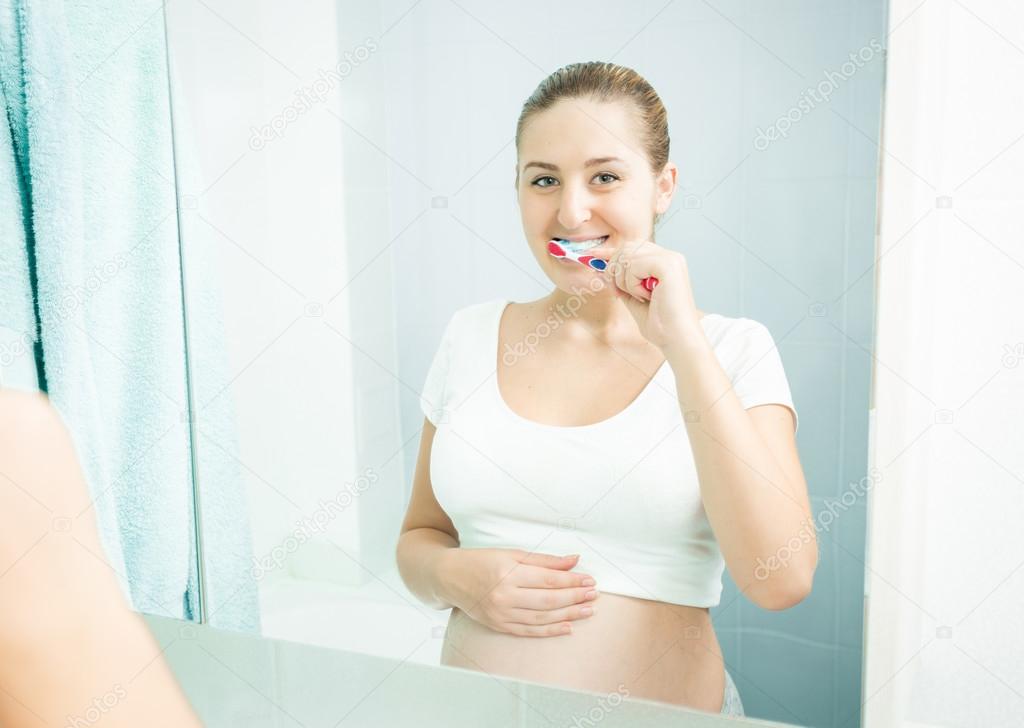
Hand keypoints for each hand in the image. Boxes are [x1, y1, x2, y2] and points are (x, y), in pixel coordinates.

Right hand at [443, 548, 599, 636]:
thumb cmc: (482, 561)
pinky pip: (529, 631)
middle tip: (594, 595)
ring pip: (542, 618)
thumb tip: (573, 560)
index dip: (572, 580)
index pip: (548, 580)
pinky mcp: (499, 626)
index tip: (589, 579)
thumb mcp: (512, 554)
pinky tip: (567, 627)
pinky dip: (550, 631)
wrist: (450, 578)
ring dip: (568, 615)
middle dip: (574, 598)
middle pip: (548, 600)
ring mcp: (501, 614)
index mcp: (508, 573)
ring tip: (588, 611)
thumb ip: (544, 560)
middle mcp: (504, 596)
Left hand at [586, 239, 702, 350]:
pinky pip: (633, 265)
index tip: (592, 258)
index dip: (611, 252)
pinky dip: (632, 284)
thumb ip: (620, 282)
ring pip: (626, 257)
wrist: (676, 340)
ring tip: (640, 297)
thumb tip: (599, 268)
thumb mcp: (633, 299)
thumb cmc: (660, 325)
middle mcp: (670, 256)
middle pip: (626, 248)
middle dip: (614, 271)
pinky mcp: (667, 265)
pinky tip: (647, 296)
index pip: (632, 247)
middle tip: (619, 292)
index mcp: (665, 262)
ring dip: (623, 281)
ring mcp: (670, 259)